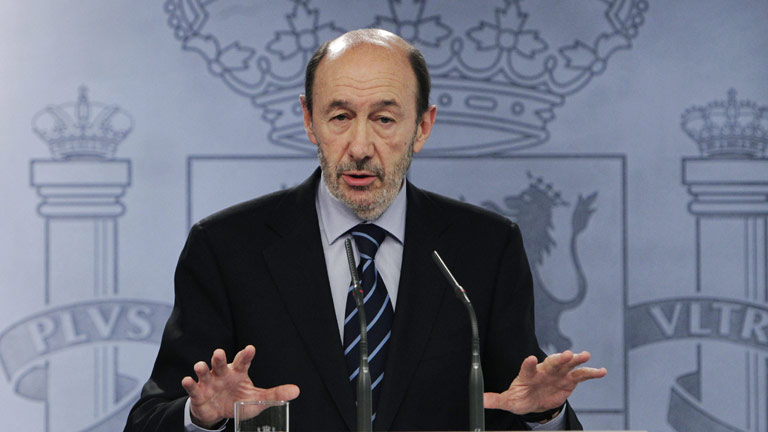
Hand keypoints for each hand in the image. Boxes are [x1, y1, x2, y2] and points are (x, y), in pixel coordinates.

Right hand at [181, 345, 299, 427]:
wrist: (218, 412)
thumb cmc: (238, 400)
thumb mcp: (256, 398)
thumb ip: (275, 394)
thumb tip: (296, 391)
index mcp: (238, 373)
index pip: (243, 362)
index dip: (246, 355)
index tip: (250, 348)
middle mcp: (223, 373)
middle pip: (220, 363)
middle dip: (219, 358)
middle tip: (219, 353)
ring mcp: (209, 382)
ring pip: (204, 372)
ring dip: (202, 368)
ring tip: (200, 366)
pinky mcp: (198, 393)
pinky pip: (193, 387)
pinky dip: (189, 383)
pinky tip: (188, 380)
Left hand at [483, 350, 605, 415]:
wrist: (536, 400)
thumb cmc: (521, 397)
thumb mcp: (509, 400)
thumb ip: (496, 399)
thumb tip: (480, 400)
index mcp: (528, 374)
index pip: (528, 367)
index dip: (529, 364)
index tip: (531, 359)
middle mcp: (544, 370)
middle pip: (551, 362)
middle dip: (559, 358)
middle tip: (566, 354)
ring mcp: (558, 373)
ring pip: (568, 365)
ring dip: (576, 360)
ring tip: (585, 356)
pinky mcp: (570, 380)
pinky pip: (581, 375)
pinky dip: (591, 373)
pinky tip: (601, 371)